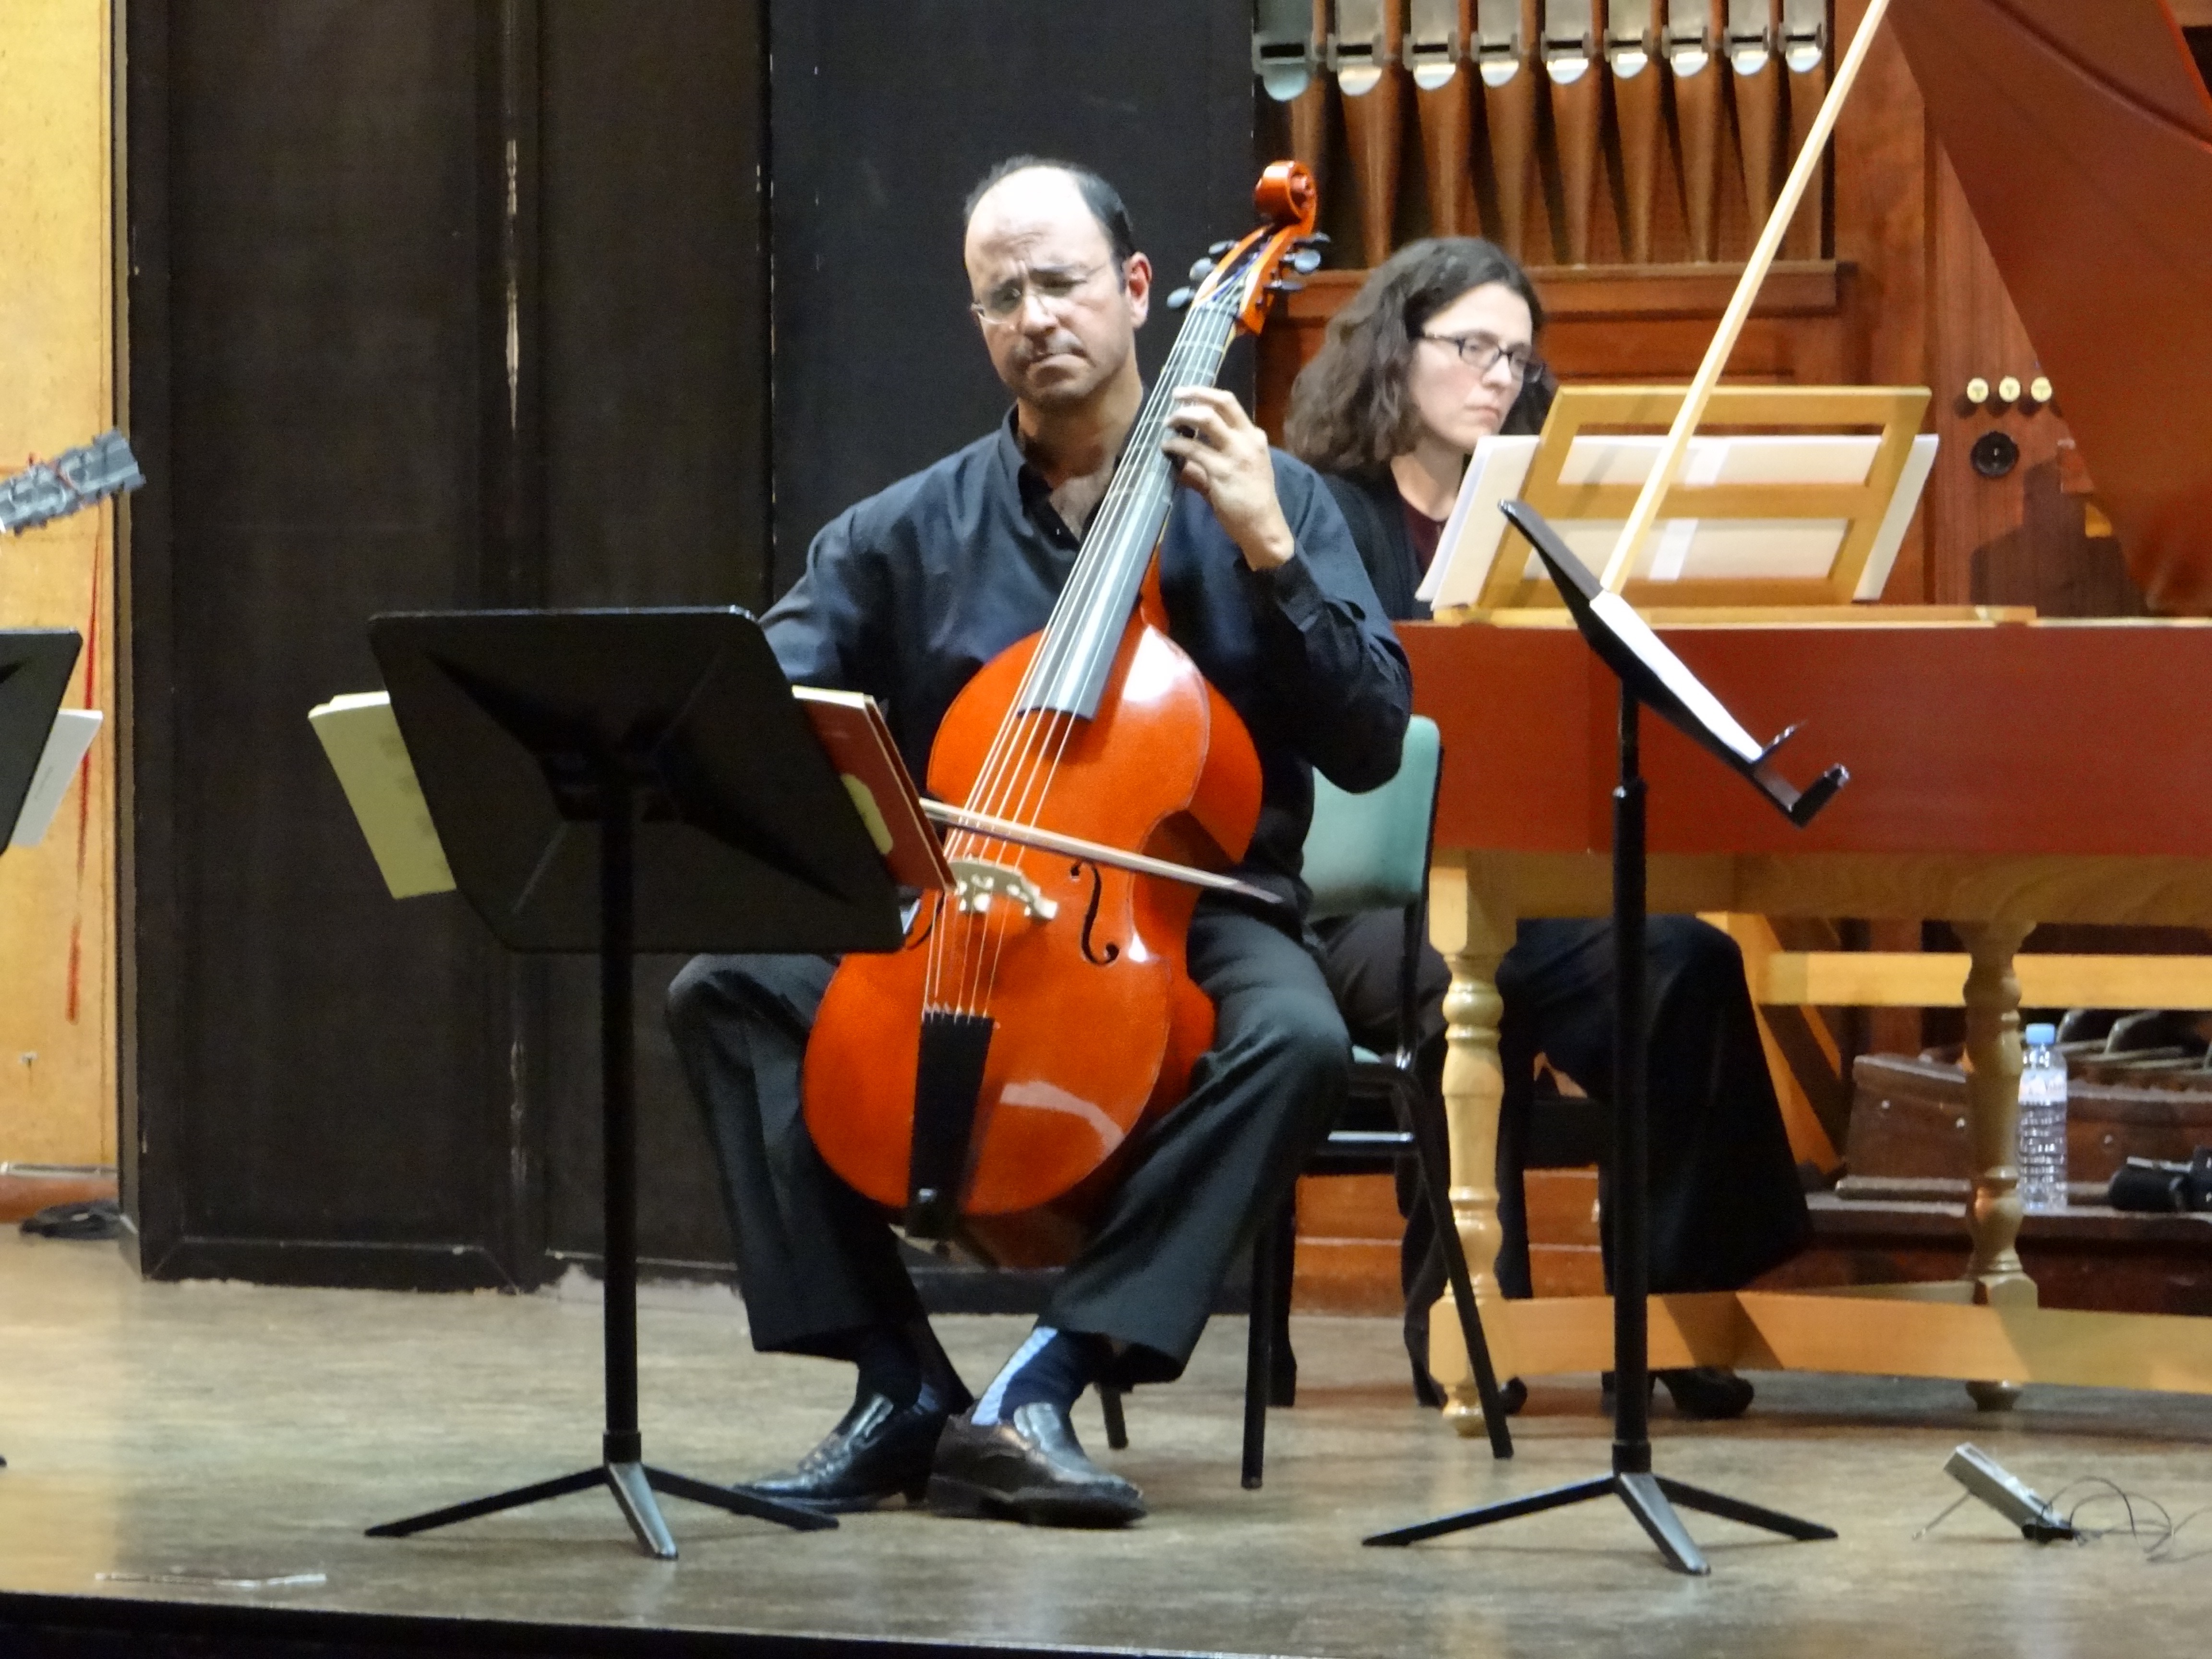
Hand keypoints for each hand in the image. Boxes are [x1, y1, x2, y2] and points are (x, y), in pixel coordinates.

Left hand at [1160, 386, 1294, 570]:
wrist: (1264, 527)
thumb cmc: (1251, 501)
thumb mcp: (1240, 471)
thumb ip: (1216, 458)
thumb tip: (1185, 451)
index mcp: (1254, 437)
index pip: (1230, 404)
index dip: (1205, 394)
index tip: (1187, 394)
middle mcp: (1248, 440)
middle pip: (1221, 403)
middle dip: (1195, 394)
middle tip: (1175, 396)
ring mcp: (1235, 454)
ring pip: (1206, 419)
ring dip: (1181, 417)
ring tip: (1167, 424)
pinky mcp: (1221, 471)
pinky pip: (1193, 449)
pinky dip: (1176, 444)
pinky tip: (1167, 447)